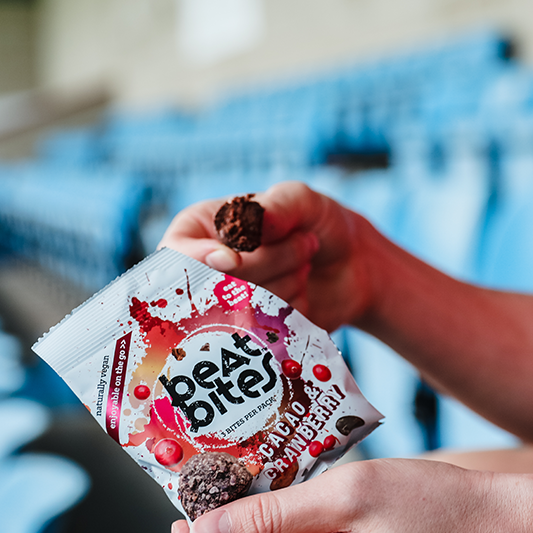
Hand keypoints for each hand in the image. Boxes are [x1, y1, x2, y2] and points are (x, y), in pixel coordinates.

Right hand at [159, 180, 376, 330]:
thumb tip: (247, 233)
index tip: (232, 261)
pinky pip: (263, 330)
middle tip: (306, 245)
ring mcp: (228, 305)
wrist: (354, 266)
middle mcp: (206, 270)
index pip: (177, 255)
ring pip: (240, 309)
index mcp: (200, 230)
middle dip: (267, 265)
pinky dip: (291, 309)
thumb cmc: (320, 223)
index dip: (199, 263)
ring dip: (286, 285)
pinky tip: (304, 292)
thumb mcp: (301, 200)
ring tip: (305, 266)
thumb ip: (273, 208)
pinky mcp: (254, 331)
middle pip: (214, 284)